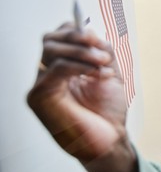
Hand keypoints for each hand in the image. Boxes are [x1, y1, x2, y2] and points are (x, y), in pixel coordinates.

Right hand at [27, 23, 137, 171]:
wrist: (110, 140)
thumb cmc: (109, 112)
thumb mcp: (110, 75)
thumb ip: (102, 52)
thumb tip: (92, 32)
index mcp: (64, 68)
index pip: (59, 36)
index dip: (77, 31)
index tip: (99, 39)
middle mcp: (49, 74)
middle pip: (50, 39)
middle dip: (78, 39)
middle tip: (102, 52)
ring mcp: (42, 85)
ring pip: (50, 50)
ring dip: (82, 52)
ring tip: (104, 64)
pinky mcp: (38, 98)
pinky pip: (54, 69)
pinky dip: (78, 65)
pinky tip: (96, 74)